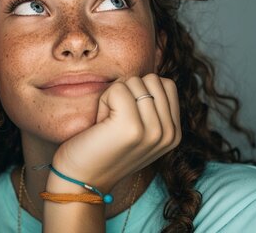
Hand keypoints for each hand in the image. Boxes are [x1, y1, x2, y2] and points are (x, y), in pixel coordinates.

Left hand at [51, 73, 180, 192]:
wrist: (81, 179)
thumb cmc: (103, 147)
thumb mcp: (138, 129)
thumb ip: (151, 106)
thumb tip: (151, 77)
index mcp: (173, 133)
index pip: (166, 84)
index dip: (140, 91)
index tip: (126, 117)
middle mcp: (169, 133)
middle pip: (152, 79)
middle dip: (128, 91)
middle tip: (115, 119)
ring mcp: (153, 131)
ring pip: (135, 81)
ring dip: (114, 96)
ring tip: (108, 122)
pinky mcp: (132, 128)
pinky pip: (119, 88)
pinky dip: (104, 100)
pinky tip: (101, 123)